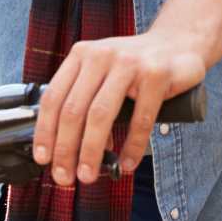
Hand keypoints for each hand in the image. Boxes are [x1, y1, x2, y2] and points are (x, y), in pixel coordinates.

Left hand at [31, 30, 206, 186]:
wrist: (178, 43)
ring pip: (100, 115)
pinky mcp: (156, 75)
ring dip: (90, 151)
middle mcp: (101, 56)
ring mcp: (129, 63)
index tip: (43, 158)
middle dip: (65, 149)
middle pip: (73, 110)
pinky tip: (126, 164)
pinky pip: (140, 119)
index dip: (45, 131)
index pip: (54, 97)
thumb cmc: (134, 66)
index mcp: (81, 55)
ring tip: (87, 175)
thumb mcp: (102, 72)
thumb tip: (67, 148)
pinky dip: (132, 147)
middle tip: (65, 177)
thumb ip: (84, 100)